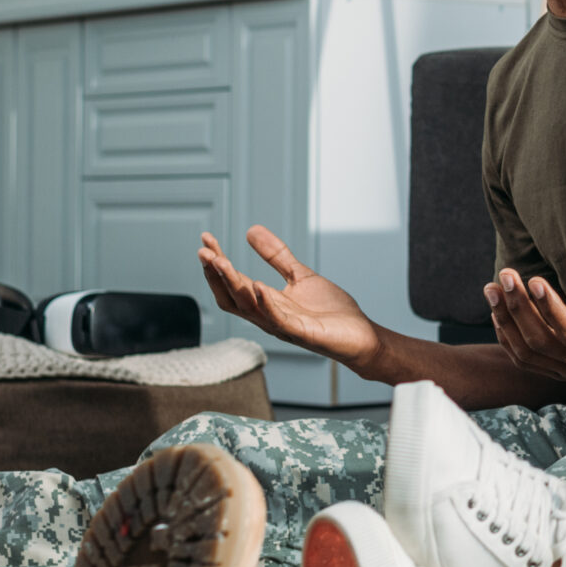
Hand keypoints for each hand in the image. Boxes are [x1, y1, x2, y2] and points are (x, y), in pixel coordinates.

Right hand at [198, 227, 384, 371]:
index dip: (218, 263)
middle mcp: (268, 317)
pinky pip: (278, 320)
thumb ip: (277, 256)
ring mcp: (283, 327)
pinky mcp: (302, 333)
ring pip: (248, 308)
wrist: (361, 336)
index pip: (233, 282)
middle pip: (232, 297)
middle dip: (216, 275)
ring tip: (221, 262)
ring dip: (233, 285)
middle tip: (204, 252)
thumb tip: (251, 230)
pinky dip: (266, 304)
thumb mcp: (300, 276)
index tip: (206, 239)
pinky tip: (257, 286)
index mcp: (265, 303)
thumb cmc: (331, 312)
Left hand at [485, 269, 565, 386]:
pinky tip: (497, 309)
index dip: (551, 310)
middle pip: (542, 342)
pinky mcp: (558, 370)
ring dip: (506, 320)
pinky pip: (524, 358)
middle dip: (519, 308)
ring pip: (527, 352)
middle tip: (507, 275)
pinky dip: (506, 335)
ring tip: (493, 287)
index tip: (534, 280)